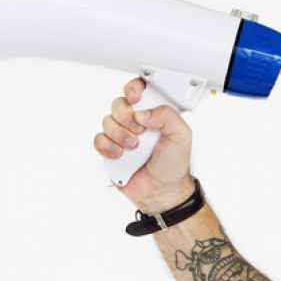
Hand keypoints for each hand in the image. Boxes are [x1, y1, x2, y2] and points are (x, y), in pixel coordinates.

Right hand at [94, 77, 195, 213]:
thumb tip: (143, 112)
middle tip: (140, 131)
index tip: (135, 97)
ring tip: (134, 148)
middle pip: (119, 103)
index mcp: (154, 113)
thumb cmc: (173, 164)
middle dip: (127, 117)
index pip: (139, 90)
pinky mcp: (110, 149)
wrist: (162, 191)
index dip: (133, 89)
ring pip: (107, 121)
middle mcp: (136, 121)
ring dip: (120, 135)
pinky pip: (99, 139)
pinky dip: (108, 147)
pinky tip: (121, 155)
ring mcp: (121, 134)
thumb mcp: (181, 136)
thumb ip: (168, 116)